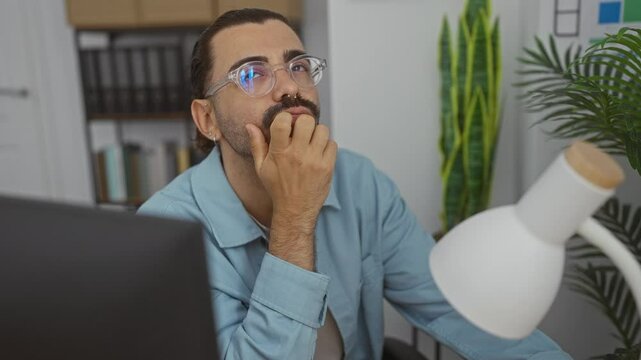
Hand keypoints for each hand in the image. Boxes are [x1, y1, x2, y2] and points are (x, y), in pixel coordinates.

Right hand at [246, 112, 336, 269]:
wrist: (295, 210)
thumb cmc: (277, 188)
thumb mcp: (261, 168)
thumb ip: (257, 145)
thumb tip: (250, 125)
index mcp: (279, 152)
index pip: (283, 121)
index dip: (286, 118)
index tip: (286, 125)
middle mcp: (297, 154)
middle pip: (306, 121)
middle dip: (303, 123)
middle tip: (301, 133)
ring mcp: (314, 160)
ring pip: (322, 130)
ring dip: (317, 134)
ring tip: (311, 143)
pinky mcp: (327, 167)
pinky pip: (332, 144)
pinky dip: (326, 146)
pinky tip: (319, 154)